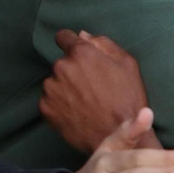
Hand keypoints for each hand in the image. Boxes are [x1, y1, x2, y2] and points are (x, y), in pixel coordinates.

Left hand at [40, 29, 149, 152]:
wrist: (118, 137)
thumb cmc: (128, 99)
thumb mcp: (128, 64)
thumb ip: (104, 44)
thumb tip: (83, 35)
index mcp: (81, 53)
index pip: (63, 37)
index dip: (71, 44)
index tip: (78, 55)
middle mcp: (61, 67)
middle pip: (62, 63)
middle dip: (73, 70)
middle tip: (90, 87)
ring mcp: (51, 89)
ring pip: (54, 82)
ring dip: (65, 88)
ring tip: (84, 102)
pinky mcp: (46, 108)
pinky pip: (49, 100)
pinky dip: (59, 104)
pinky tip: (76, 112)